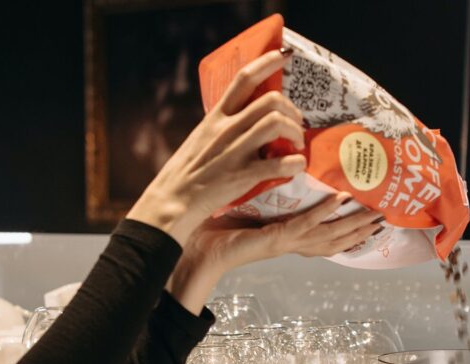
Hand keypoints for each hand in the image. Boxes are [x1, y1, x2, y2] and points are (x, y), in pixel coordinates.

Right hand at [127, 49, 304, 246]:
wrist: (172, 201)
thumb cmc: (185, 173)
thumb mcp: (199, 139)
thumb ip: (221, 128)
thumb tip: (241, 121)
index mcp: (215, 118)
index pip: (244, 79)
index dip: (267, 62)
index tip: (285, 55)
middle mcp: (226, 130)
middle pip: (270, 101)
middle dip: (291, 109)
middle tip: (295, 123)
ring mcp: (235, 152)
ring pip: (277, 123)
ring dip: (295, 132)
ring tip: (296, 144)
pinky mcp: (242, 176)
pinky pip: (278, 163)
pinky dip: (295, 163)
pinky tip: (297, 167)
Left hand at [166, 193, 384, 314]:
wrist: (194, 254)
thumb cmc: (213, 233)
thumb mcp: (244, 210)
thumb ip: (260, 195)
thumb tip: (266, 167)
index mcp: (285, 237)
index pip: (323, 233)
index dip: (347, 227)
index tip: (368, 217)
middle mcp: (289, 243)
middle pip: (335, 240)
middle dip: (361, 230)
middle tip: (387, 218)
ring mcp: (284, 242)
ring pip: (328, 235)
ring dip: (353, 223)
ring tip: (376, 212)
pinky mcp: (274, 239)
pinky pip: (304, 225)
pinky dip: (323, 213)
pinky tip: (339, 200)